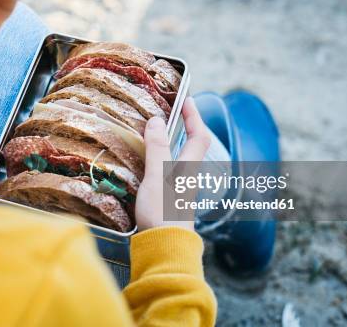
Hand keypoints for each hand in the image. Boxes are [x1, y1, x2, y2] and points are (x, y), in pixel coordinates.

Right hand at [135, 97, 212, 231]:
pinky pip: (169, 171)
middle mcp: (187, 177)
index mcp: (188, 168)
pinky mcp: (169, 200)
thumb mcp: (157, 176)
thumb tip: (156, 120)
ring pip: (180, 159)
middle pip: (193, 146)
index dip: (194, 116)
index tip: (186, 99)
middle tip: (171, 112)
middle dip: (185, 127)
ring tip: (156, 132)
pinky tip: (148, 162)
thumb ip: (157, 149)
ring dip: (173, 142)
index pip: (199, 135)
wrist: (164, 248)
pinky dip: (162, 159)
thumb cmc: (162, 212)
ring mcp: (179, 190)